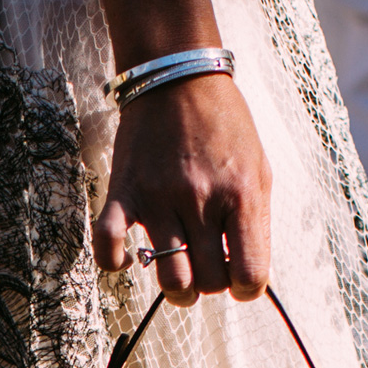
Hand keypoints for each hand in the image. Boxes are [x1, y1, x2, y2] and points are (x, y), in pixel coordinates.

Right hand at [93, 71, 271, 304]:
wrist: (178, 78)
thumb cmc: (224, 125)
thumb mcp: (258, 169)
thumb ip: (255, 221)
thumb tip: (245, 270)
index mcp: (242, 195)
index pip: (250, 275)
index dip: (246, 287)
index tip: (238, 277)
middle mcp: (201, 201)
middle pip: (210, 283)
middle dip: (212, 284)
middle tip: (208, 264)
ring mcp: (160, 199)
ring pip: (171, 280)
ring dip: (177, 288)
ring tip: (179, 273)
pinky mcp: (124, 192)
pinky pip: (109, 246)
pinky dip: (114, 262)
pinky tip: (127, 258)